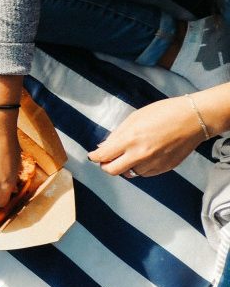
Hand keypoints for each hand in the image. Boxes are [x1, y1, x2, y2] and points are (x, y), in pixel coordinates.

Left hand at [88, 96, 203, 176]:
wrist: (194, 119)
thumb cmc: (164, 113)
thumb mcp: (134, 118)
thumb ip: (117, 135)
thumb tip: (103, 147)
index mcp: (130, 140)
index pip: (103, 156)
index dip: (95, 157)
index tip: (93, 155)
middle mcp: (140, 155)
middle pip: (112, 171)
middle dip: (106, 166)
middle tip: (106, 160)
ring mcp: (153, 163)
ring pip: (129, 173)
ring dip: (124, 166)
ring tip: (128, 155)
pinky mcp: (164, 168)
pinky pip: (145, 173)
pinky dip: (139, 168)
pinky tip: (143, 157)